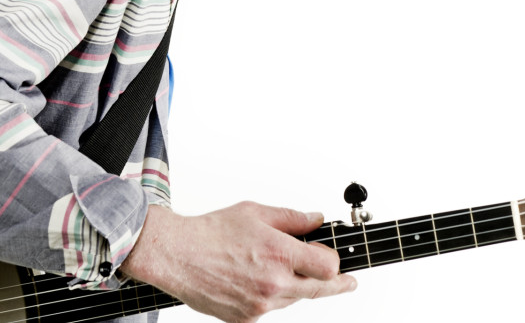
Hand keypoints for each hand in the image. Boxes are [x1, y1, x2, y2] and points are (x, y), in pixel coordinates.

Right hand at [119, 202, 356, 322]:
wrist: (176, 256)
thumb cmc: (210, 233)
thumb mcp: (256, 213)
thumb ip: (292, 219)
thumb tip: (316, 219)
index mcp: (279, 254)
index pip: (329, 267)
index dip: (335, 262)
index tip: (336, 259)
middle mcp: (273, 284)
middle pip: (321, 290)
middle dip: (337, 284)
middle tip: (349, 282)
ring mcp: (260, 305)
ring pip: (294, 300)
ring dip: (296, 287)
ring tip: (276, 268)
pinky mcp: (246, 319)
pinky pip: (271, 309)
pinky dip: (271, 296)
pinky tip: (255, 280)